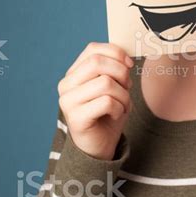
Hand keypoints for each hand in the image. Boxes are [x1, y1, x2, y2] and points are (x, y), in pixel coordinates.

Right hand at [57, 42, 133, 159]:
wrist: (99, 147)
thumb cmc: (107, 114)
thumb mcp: (113, 87)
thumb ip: (114, 70)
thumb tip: (126, 59)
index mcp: (73, 73)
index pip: (93, 49)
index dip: (115, 53)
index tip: (129, 65)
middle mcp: (66, 85)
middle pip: (97, 62)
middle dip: (121, 73)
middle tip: (127, 88)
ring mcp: (68, 101)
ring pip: (105, 83)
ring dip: (123, 95)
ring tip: (123, 105)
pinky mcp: (75, 118)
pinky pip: (106, 102)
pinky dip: (119, 108)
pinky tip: (116, 115)